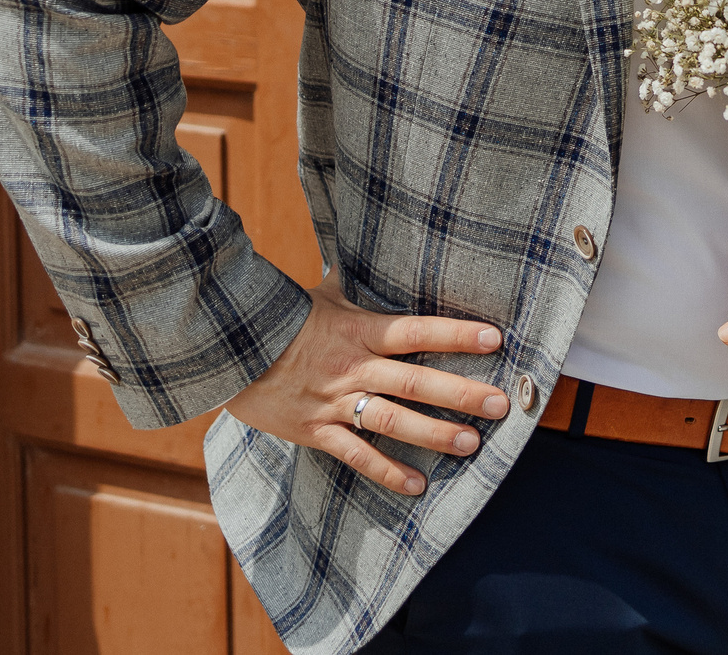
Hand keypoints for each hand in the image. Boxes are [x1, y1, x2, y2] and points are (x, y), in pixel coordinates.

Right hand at [225, 278, 508, 496]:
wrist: (226, 350)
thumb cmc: (283, 317)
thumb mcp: (323, 293)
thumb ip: (357, 279)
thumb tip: (380, 242)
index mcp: (359, 330)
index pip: (416, 330)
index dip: (455, 333)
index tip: (495, 338)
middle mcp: (353, 367)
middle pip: (415, 380)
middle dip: (461, 392)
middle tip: (501, 403)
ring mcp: (333, 402)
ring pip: (392, 420)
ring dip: (433, 434)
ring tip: (471, 443)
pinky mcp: (314, 431)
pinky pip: (355, 455)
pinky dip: (386, 472)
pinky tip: (417, 485)